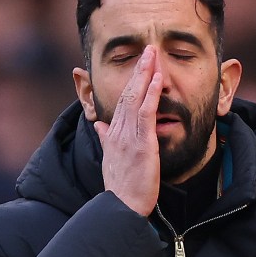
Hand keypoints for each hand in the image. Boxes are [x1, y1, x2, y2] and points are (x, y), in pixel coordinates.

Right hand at [94, 46, 162, 215]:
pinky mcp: (141, 144)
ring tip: (153, 54)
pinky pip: (146, 114)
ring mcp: (128, 136)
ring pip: (136, 98)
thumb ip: (106, 139)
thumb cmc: (121, 187)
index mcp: (113, 134)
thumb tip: (98, 124)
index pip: (122, 101)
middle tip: (148, 48)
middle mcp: (118, 131)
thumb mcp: (111, 159)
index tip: (140, 64)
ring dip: (145, 74)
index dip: (131, 81)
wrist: (121, 207)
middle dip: (139, 69)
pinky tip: (157, 79)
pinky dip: (151, 94)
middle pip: (128, 93)